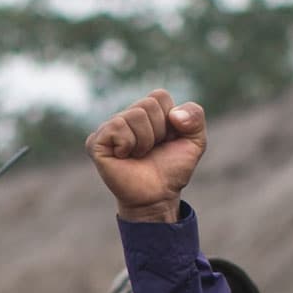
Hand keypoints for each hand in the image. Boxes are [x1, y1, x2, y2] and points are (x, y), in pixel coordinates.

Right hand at [88, 90, 204, 222]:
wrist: (158, 196)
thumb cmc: (172, 169)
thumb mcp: (196, 141)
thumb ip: (195, 116)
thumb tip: (174, 114)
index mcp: (146, 112)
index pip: (159, 96)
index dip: (169, 120)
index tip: (166, 139)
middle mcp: (126, 116)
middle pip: (147, 105)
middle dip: (158, 131)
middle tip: (152, 150)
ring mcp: (109, 128)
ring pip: (134, 115)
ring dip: (144, 141)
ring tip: (139, 155)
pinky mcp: (96, 142)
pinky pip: (116, 127)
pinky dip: (128, 145)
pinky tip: (124, 157)